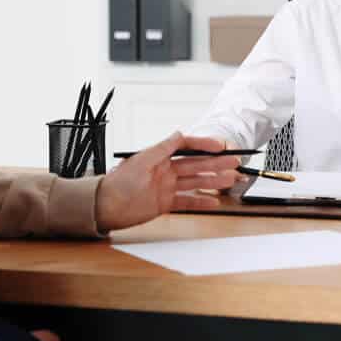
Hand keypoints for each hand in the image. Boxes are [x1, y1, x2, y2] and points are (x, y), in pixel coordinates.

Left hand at [95, 132, 240, 230]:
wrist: (105, 207)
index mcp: (159, 157)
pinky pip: (187, 201)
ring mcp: (166, 187)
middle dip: (216, 163)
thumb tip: (179, 134)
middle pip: (196, 165)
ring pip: (195, 182)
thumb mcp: (141, 161)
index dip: (204, 145)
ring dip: (214, 181)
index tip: (220, 146)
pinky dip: (201, 201)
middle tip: (234, 162)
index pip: (186, 147)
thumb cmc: (118, 183)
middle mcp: (165, 171)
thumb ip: (162, 148)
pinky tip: (214, 201)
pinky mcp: (164, 204)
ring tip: (231, 179)